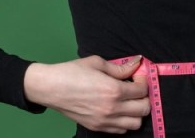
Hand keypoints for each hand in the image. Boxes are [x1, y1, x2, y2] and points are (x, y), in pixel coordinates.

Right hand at [23, 55, 149, 133]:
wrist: (50, 88)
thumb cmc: (72, 72)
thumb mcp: (97, 63)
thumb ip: (120, 67)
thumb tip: (137, 64)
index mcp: (114, 90)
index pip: (142, 90)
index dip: (143, 81)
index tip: (138, 76)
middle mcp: (112, 109)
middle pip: (144, 109)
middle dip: (144, 97)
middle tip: (136, 89)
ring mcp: (104, 121)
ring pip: (135, 124)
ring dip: (137, 112)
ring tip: (129, 101)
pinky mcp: (97, 127)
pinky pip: (121, 131)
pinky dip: (125, 122)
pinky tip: (118, 110)